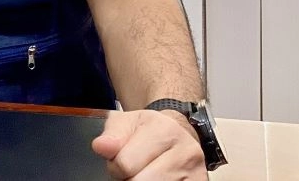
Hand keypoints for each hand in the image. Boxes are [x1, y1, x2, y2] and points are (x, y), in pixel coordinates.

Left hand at [91, 109, 205, 179]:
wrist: (177, 133)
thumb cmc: (148, 130)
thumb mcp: (126, 123)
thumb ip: (111, 136)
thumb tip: (102, 147)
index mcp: (164, 130)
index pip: (125, 164)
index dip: (115, 167)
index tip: (120, 161)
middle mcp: (185, 152)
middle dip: (130, 179)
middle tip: (134, 170)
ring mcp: (196, 173)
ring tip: (146, 173)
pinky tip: (158, 177)